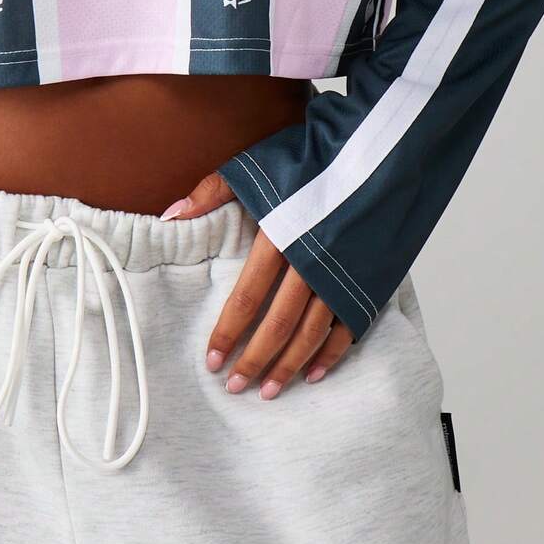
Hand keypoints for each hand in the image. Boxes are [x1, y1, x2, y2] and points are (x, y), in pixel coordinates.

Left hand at [161, 172, 353, 396]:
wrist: (374, 151)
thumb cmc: (309, 158)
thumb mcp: (253, 166)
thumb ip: (211, 192)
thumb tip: (170, 215)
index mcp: (280, 236)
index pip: (247, 297)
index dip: (228, 331)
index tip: (211, 360)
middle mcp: (312, 261)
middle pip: (279, 324)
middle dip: (255, 360)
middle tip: (234, 387)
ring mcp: (344, 275)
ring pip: (313, 333)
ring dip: (289, 366)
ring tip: (269, 391)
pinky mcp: (368, 280)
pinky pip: (349, 328)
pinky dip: (331, 355)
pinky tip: (313, 374)